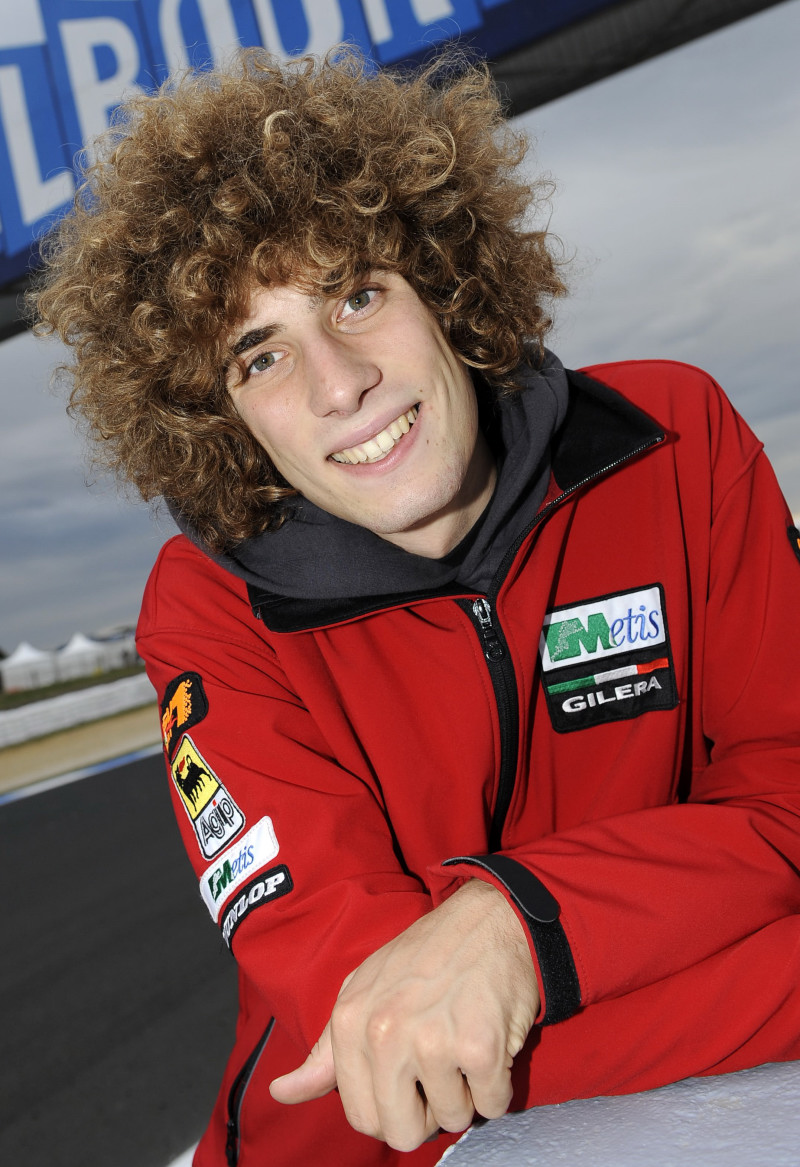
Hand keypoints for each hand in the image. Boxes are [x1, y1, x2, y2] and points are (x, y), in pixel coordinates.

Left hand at [269, 879, 538, 1150]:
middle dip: (428, 1113)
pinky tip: (492, 1041)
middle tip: (441, 1068)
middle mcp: (384, 1034)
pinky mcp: (479, 1047)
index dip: (393, 1108)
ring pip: (453, 1119)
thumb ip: (326, 1052)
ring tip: (465, 1042)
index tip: (410, 1079)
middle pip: (403, 1133)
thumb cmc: (425, 957)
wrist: (488, 918)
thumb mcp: (362, 991)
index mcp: (350, 1023)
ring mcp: (432, 1042)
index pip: (363, 1118)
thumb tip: (280, 1092)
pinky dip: (498, 1084)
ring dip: (467, 1093)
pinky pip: (493, 1104)